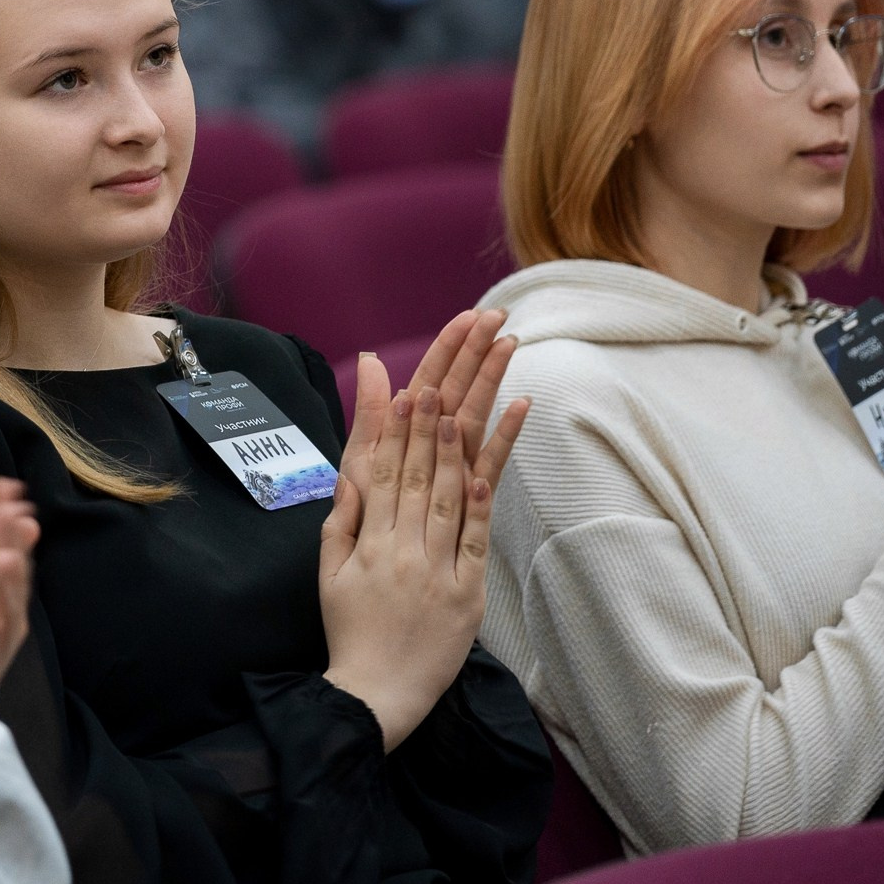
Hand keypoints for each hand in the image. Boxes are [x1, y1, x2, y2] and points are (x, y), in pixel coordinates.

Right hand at [319, 380, 524, 750]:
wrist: (375, 695)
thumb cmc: (350, 633)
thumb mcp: (330, 575)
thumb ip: (341, 521)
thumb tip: (350, 475)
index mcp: (367, 544)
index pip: (383, 475)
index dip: (395, 430)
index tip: (405, 391)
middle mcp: (400, 551)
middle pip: (417, 476)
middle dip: (427, 425)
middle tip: (438, 381)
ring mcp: (435, 572)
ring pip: (447, 500)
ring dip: (455, 451)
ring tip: (462, 408)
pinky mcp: (466, 596)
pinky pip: (475, 543)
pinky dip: (482, 506)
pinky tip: (487, 471)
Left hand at [340, 309, 521, 497]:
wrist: (379, 568)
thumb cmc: (368, 513)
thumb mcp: (360, 457)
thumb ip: (370, 410)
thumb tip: (369, 357)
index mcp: (408, 428)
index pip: (430, 375)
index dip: (448, 345)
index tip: (470, 314)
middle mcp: (436, 441)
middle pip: (459, 386)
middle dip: (477, 350)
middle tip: (499, 316)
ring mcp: (457, 464)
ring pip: (476, 413)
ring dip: (492, 378)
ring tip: (510, 344)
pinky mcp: (472, 494)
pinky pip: (490, 460)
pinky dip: (506, 434)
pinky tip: (523, 405)